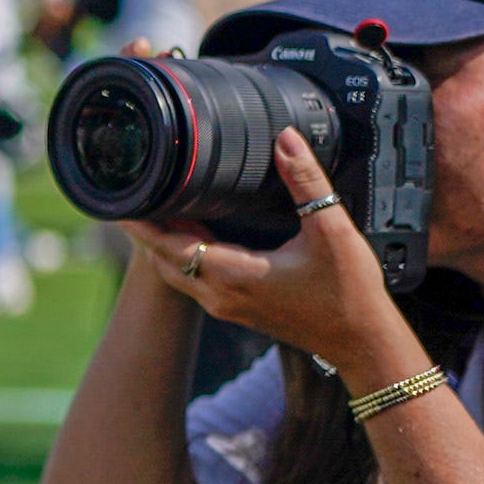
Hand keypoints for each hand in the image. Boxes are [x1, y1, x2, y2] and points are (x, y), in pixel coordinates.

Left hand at [126, 128, 419, 386]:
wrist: (363, 343)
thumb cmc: (349, 293)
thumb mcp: (332, 230)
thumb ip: (306, 182)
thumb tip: (286, 139)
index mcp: (232, 275)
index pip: (167, 246)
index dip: (142, 223)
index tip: (120, 199)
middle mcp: (219, 295)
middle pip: (162, 258)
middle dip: (145, 228)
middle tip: (133, 194)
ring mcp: (226, 307)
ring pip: (176, 272)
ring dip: (163, 243)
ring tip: (156, 207)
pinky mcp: (237, 310)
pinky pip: (194, 280)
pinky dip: (183, 257)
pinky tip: (192, 234)